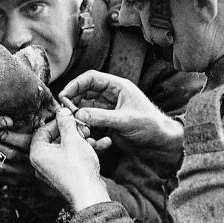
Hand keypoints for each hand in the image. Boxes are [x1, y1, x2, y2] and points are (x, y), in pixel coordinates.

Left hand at [30, 109, 110, 210]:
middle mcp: (42, 163)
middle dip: (73, 131)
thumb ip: (66, 123)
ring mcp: (54, 170)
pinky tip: (102, 144)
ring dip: (82, 140)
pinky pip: (73, 159)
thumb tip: (62, 111)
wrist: (90, 195)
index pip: (42, 130)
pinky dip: (84, 151)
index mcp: (38, 154)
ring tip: (93, 136)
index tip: (70, 117)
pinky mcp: (66, 176)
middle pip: (56, 139)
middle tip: (84, 127)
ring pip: (67, 149)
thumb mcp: (73, 140)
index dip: (58, 121)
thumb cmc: (78, 169)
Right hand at [59, 71, 183, 164]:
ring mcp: (108, 109)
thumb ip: (102, 117)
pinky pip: (90, 120)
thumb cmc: (150, 127)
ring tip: (73, 124)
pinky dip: (84, 125)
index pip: (91, 79)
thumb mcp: (126, 120)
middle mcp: (111, 95)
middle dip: (73, 101)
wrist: (160, 143)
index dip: (75, 85)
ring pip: (86, 107)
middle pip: (85, 92)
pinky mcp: (107, 122)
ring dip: (78, 115)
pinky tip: (83, 132)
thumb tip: (79, 114)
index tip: (63, 96)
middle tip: (64, 113)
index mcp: (118, 86)